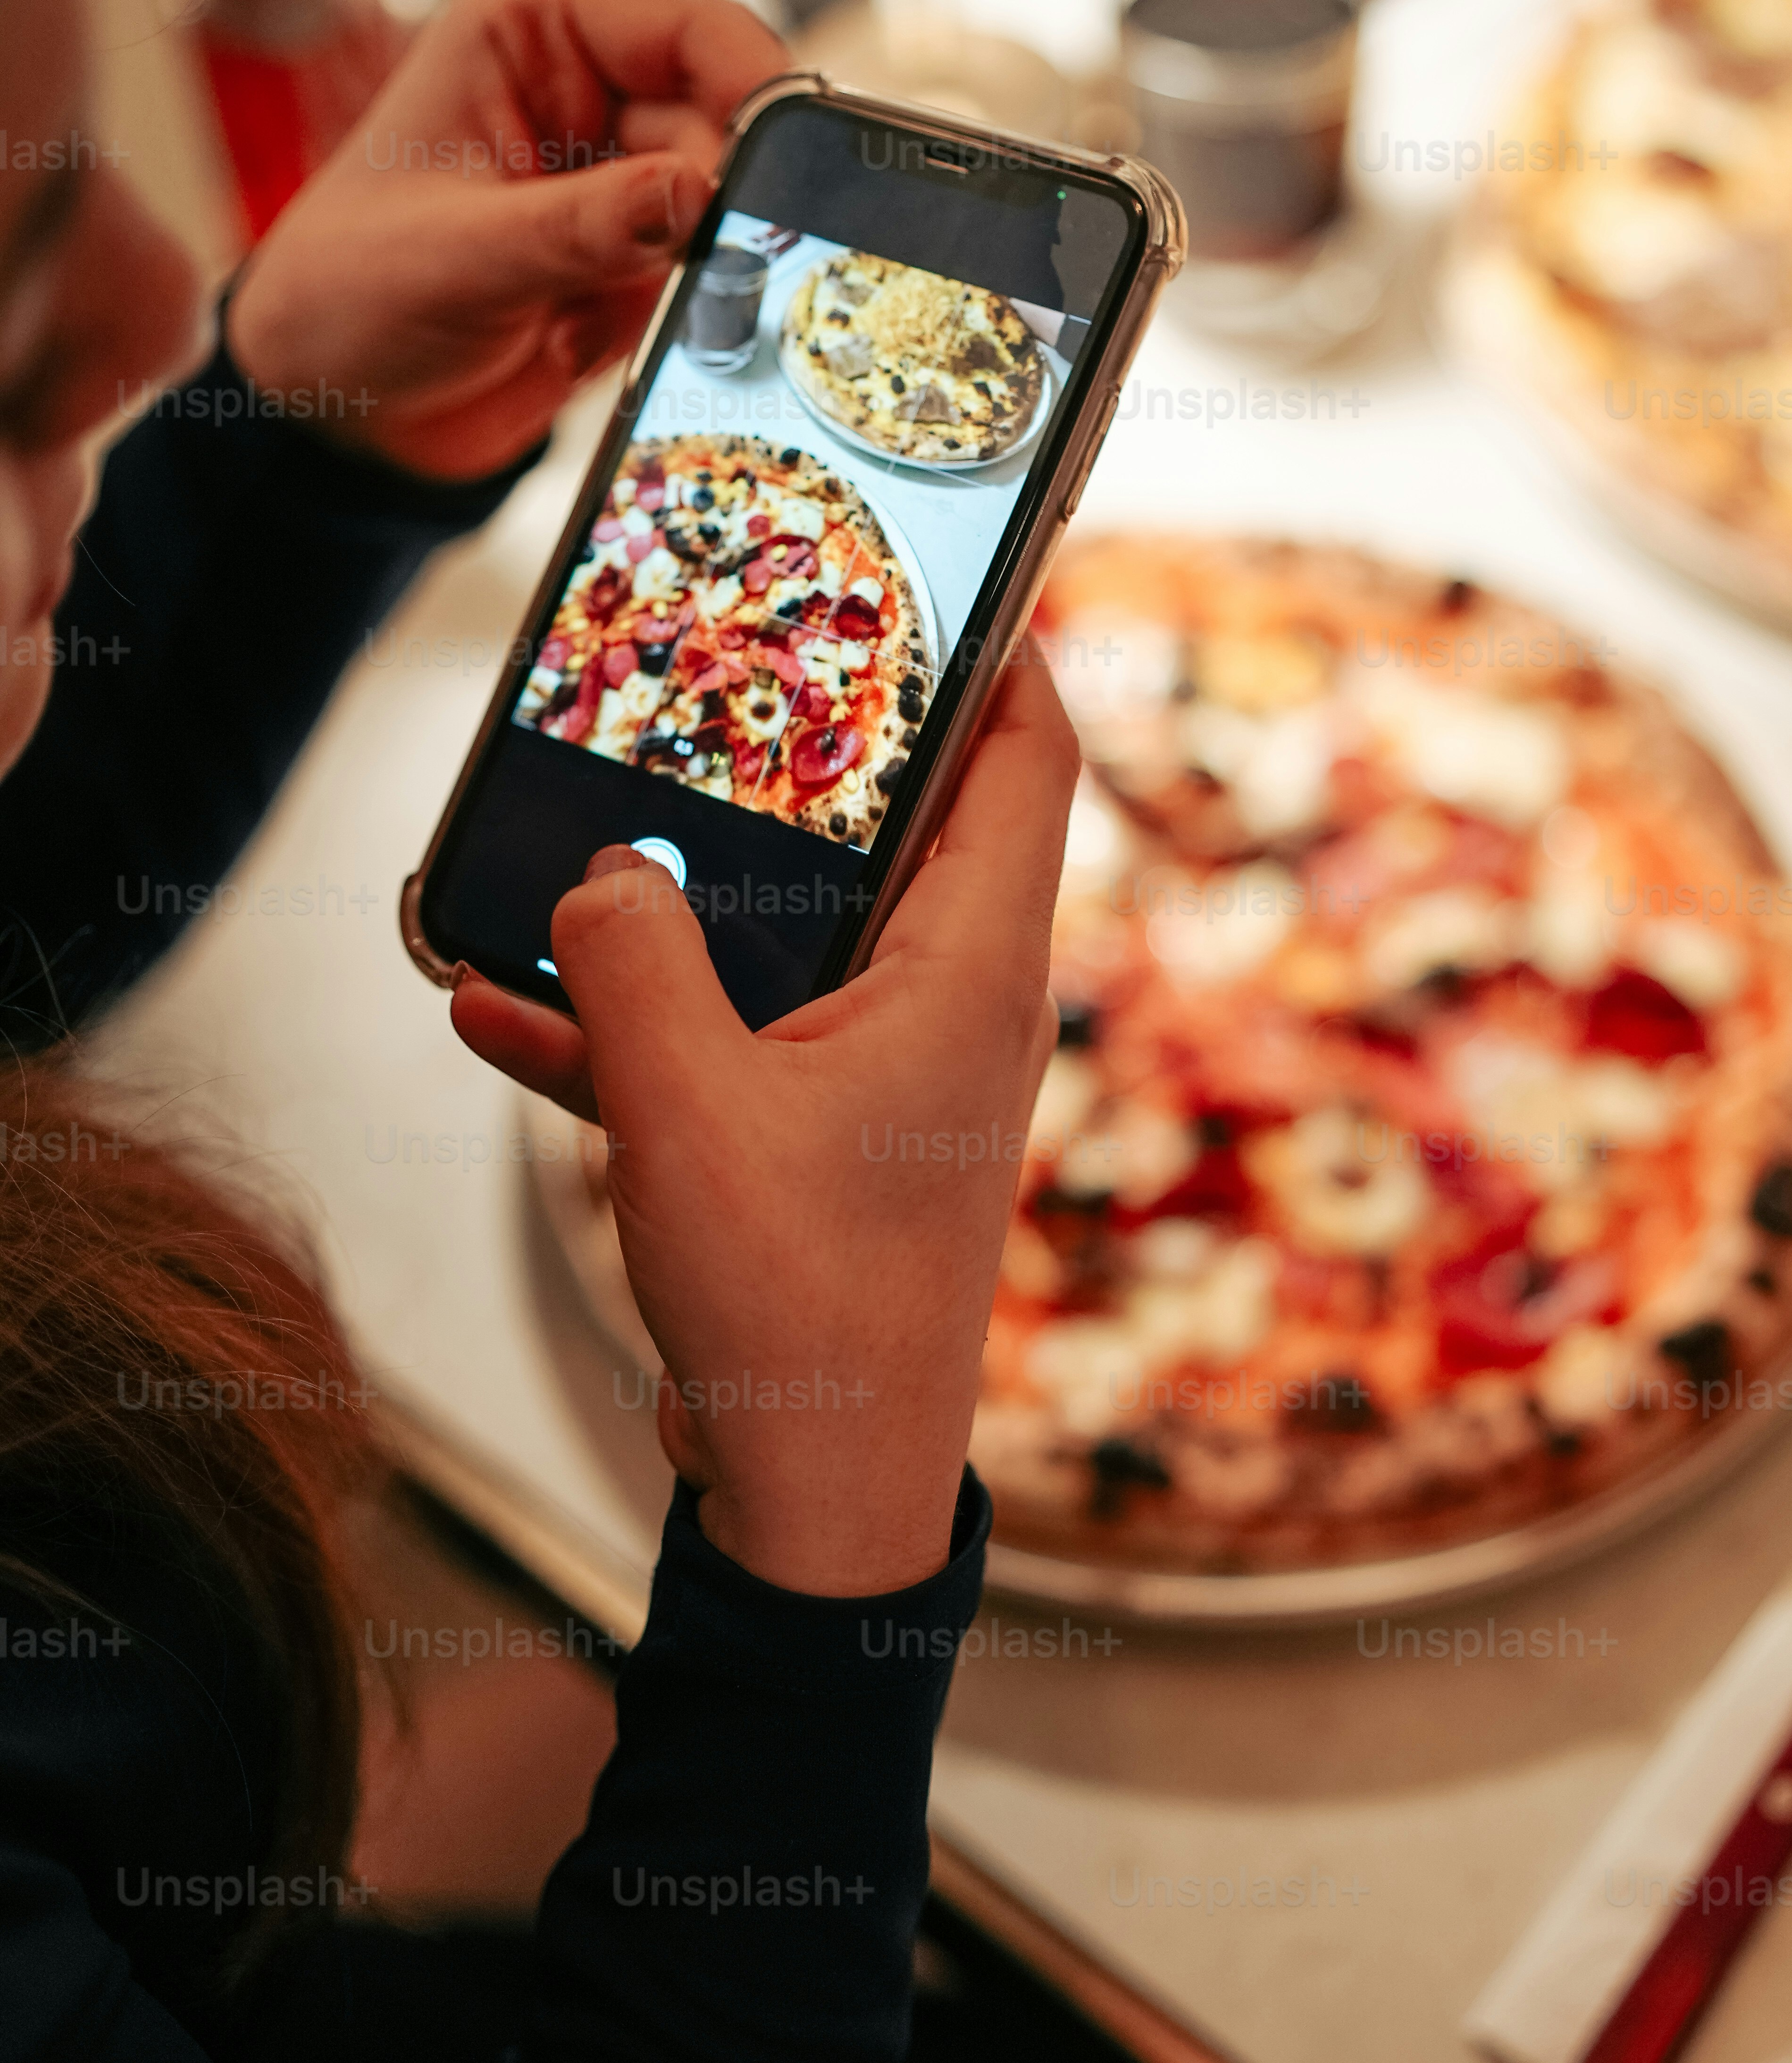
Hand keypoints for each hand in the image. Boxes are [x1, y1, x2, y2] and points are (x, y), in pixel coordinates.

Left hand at [226, 0, 783, 483]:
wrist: (334, 405)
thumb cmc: (353, 294)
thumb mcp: (460, 255)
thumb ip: (585, 225)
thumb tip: (701, 194)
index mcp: (538, 28)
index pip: (693, 30)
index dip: (756, 90)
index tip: (788, 166)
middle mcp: (592, 87)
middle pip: (725, 127)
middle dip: (715, 208)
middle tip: (678, 274)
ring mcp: (620, 177)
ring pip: (724, 213)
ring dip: (680, 278)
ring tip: (585, 321)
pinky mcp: (637, 258)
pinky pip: (705, 282)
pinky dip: (664, 323)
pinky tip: (572, 343)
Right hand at [450, 657, 1079, 1598]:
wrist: (815, 1504)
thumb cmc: (796, 1312)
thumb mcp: (686, 1112)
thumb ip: (631, 963)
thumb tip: (595, 871)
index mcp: (968, 975)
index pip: (1027, 756)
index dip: (1000, 643)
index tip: (942, 559)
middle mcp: (945, 1011)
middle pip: (890, 825)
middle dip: (793, 751)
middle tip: (703, 664)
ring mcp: (879, 1080)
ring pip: (783, 932)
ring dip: (676, 893)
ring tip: (560, 830)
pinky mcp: (811, 1144)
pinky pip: (721, 1043)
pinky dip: (626, 1023)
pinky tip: (493, 1003)